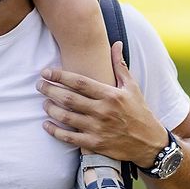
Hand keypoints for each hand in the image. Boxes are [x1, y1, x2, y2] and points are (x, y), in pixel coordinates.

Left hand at [37, 42, 166, 164]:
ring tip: (44, 102)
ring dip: (51, 109)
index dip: (60, 76)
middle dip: (50, 90)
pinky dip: (55, 131)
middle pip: (69, 98)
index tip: (46, 72)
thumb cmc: (139, 112)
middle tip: (39, 85)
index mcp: (110, 95)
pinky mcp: (94, 145)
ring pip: (66, 117)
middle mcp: (102, 111)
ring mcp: (98, 129)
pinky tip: (47, 124)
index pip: (79, 82)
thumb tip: (116, 43)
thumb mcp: (132, 87)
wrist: (149, 143)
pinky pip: (70, 138)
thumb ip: (120, 65)